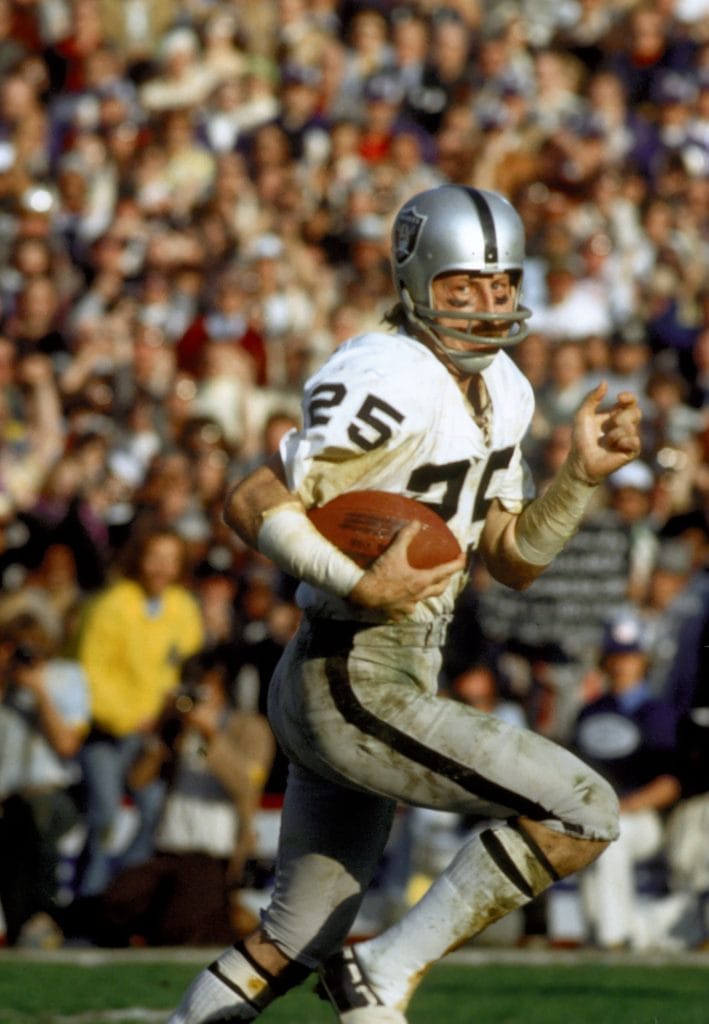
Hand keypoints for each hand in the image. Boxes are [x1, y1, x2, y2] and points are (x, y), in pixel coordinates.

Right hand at [349, 521, 465, 619]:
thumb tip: (416, 522)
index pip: (447, 572)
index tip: (463, 557)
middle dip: (446, 580)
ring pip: (423, 599)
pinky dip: (407, 602)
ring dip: (426, 591)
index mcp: (421, 581)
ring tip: (423, 584)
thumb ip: (406, 536)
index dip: (458, 563)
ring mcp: (409, 607)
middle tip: (447, 572)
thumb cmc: (379, 573)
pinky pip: (407, 608)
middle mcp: (419, 596)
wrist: (362, 594)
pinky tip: (401, 597)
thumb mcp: (393, 552)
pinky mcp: (398, 614)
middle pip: (440, 588)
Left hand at [570, 381, 641, 483]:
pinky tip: (613, 447)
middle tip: (607, 427)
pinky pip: (634, 441)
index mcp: (616, 415)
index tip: (620, 398)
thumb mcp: (582, 415)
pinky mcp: (632, 452)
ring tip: (605, 441)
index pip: (631, 402)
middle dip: (620, 417)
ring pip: (632, 427)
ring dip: (614, 433)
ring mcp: (630, 439)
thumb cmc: (581, 439)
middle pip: (636, 412)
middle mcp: (626, 426)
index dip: (629, 398)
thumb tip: (605, 382)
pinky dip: (622, 442)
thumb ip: (592, 398)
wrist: (580, 461)